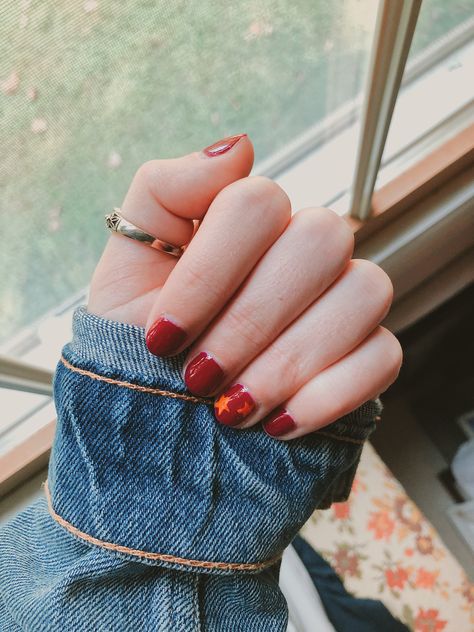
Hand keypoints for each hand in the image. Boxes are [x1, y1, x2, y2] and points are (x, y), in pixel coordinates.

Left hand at [89, 134, 401, 438]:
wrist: (159, 407)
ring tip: (232, 408)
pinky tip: (279, 422)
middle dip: (250, 322)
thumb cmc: (140, 335)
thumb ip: (165, 191)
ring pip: (363, 293)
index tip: (164, 334)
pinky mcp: (368, 354)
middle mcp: (305, 249)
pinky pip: (384, 356)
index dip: (208, 274)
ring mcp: (343, 300)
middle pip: (320, 241)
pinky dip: (330, 395)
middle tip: (200, 375)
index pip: (257, 203)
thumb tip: (239, 147)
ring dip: (289, 361)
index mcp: (248, 220)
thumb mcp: (127, 264)